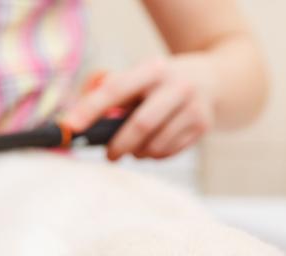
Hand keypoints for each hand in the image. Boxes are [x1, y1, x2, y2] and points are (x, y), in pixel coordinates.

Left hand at [62, 56, 216, 160]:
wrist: (216, 80)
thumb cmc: (161, 83)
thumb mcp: (140, 75)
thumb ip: (111, 92)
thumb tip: (81, 120)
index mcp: (153, 69)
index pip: (116, 89)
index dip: (90, 109)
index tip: (69, 126)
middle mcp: (176, 86)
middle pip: (140, 126)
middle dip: (119, 146)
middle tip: (109, 155)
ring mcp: (194, 107)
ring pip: (155, 146)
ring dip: (138, 153)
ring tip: (134, 148)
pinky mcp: (202, 127)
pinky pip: (168, 153)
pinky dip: (154, 156)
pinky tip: (153, 146)